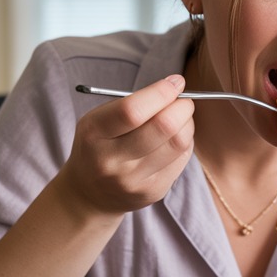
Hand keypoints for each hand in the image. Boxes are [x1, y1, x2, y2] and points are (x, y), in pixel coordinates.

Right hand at [58, 74, 195, 214]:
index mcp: (94, 134)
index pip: (133, 111)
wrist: (89, 194)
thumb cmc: (99, 146)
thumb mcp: (99, 120)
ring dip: (187, 124)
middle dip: (182, 107)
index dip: (161, 93)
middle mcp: (111, 161)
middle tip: (184, 101)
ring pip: (178, 143)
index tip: (176, 82)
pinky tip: (174, 139)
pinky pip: (182, 158)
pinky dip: (185, 142)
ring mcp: (133, 180)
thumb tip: (175, 88)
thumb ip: (131, 104)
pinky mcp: (152, 192)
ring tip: (180, 118)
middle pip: (163, 127)